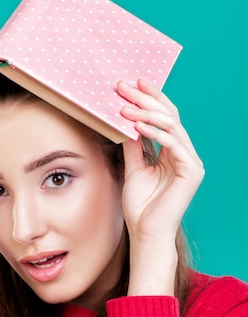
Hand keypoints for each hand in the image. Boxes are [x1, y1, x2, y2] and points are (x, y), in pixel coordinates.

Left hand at [118, 79, 204, 244]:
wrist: (146, 232)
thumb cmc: (140, 206)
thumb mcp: (133, 168)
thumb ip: (133, 145)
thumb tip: (125, 120)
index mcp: (173, 152)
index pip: (164, 118)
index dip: (150, 99)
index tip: (132, 84)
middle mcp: (185, 154)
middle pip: (169, 117)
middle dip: (146, 99)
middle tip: (125, 87)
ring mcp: (191, 162)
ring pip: (172, 126)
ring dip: (146, 113)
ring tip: (125, 106)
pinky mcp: (192, 171)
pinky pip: (173, 144)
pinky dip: (155, 133)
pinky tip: (136, 125)